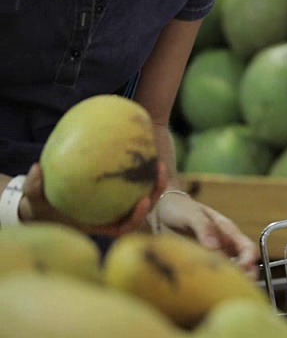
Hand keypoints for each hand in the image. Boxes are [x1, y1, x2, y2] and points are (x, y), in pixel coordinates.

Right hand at [20, 162, 166, 235]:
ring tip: (158, 162)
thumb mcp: (34, 200)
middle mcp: (112, 216)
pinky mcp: (118, 193)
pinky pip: (133, 183)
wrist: (44, 205)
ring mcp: (117, 204)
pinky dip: (140, 172)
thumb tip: (37, 168)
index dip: (137, 217)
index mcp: (100, 224)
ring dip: (154, 182)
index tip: (143, 201)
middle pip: (141, 210)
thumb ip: (34, 187)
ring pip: (142, 196)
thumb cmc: (41, 207)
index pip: (124, 227)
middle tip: (159, 173)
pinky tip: (144, 152)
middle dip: (154, 194)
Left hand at [151, 193, 258, 279]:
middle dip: (245, 277)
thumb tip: (214, 246)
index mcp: (228, 232)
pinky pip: (211, 276)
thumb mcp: (192, 214)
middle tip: (235, 286)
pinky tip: (205, 289)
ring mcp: (213, 257)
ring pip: (229, 274)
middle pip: (245, 265)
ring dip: (228, 283)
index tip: (240, 270)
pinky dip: (212, 284)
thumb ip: (203, 228)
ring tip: (219, 290)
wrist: (160, 213)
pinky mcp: (200, 264)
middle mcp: (224, 247)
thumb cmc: (179, 208)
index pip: (247, 248)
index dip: (248, 260)